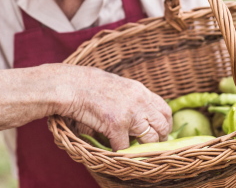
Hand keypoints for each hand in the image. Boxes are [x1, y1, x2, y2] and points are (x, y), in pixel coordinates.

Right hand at [46, 64, 171, 150]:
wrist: (70, 85)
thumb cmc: (88, 84)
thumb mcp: (117, 84)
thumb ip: (131, 97)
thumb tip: (139, 114)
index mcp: (140, 90)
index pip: (165, 110)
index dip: (164, 124)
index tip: (160, 132)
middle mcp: (139, 101)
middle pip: (162, 125)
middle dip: (159, 138)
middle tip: (151, 144)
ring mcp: (130, 114)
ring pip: (150, 139)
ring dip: (142, 147)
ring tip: (134, 149)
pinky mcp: (116, 126)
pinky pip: (125, 147)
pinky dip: (120, 151)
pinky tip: (113, 149)